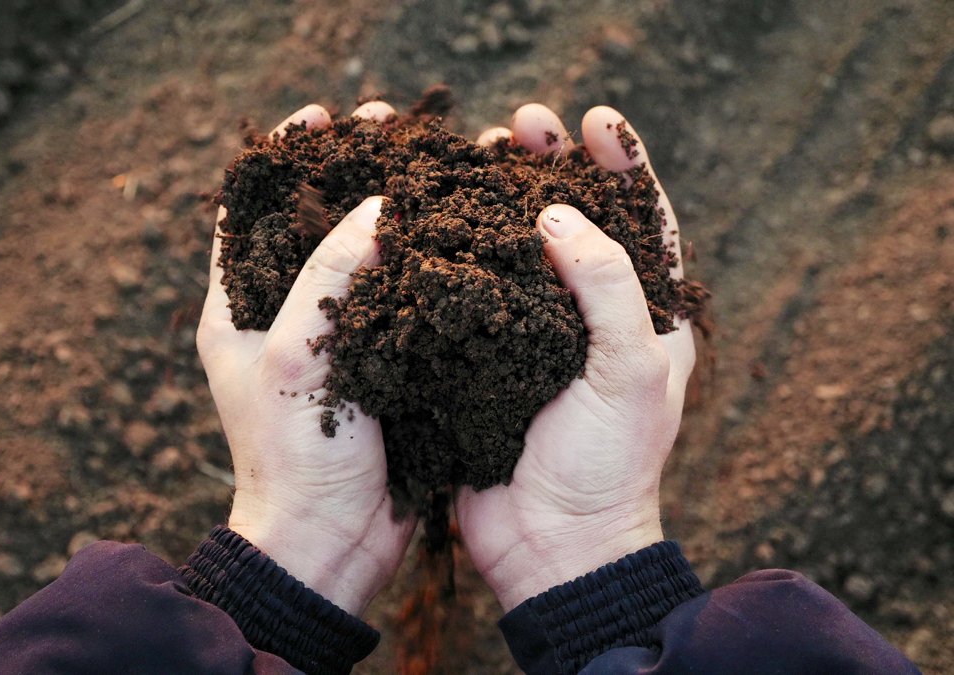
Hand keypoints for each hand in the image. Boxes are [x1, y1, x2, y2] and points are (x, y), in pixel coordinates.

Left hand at [197, 103, 414, 615]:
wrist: (332, 540)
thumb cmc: (294, 455)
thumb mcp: (293, 355)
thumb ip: (326, 275)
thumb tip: (376, 208)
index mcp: (238, 309)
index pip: (251, 211)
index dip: (286, 159)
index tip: (323, 118)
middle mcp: (283, 316)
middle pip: (313, 223)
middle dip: (350, 172)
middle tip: (392, 128)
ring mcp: (334, 339)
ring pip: (361, 257)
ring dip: (392, 212)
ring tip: (431, 167)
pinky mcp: (378, 363)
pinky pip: (397, 298)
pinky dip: (421, 263)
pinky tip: (456, 234)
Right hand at [456, 104, 695, 609]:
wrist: (552, 546)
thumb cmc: (608, 465)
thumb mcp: (630, 372)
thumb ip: (606, 287)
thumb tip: (558, 217)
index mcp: (646, 317)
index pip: (643, 220)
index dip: (622, 165)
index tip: (594, 120)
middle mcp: (591, 318)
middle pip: (575, 222)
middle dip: (551, 168)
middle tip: (522, 125)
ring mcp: (535, 336)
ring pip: (518, 250)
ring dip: (498, 201)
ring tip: (477, 154)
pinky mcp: (488, 357)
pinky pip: (474, 294)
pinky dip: (457, 255)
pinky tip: (435, 221)